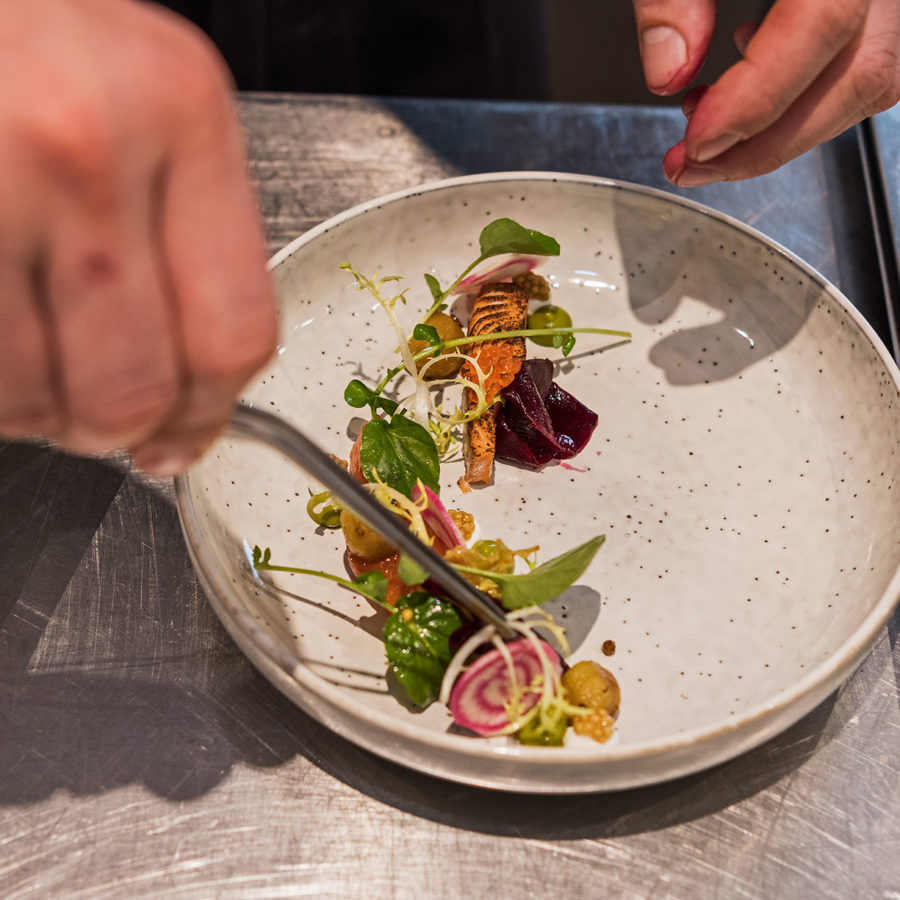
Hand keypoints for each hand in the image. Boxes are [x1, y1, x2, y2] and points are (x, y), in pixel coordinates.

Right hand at [0, 0, 277, 473]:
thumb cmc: (29, 30)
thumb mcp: (141, 96)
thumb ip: (182, 225)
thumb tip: (195, 374)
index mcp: (183, 113)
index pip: (234, 331)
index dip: (208, 414)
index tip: (184, 436)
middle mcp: (91, 147)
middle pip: (135, 387)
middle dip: (114, 428)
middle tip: (96, 419)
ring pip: (35, 396)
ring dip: (35, 407)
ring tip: (28, 352)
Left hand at [632, 0, 899, 184]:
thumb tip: (667, 71)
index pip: (825, 25)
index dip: (757, 100)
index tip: (696, 144)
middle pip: (861, 73)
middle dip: (765, 142)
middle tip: (689, 166)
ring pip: (869, 80)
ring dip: (782, 128)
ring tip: (705, 136)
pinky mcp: (882, 9)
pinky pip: (864, 63)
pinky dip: (804, 95)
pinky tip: (747, 90)